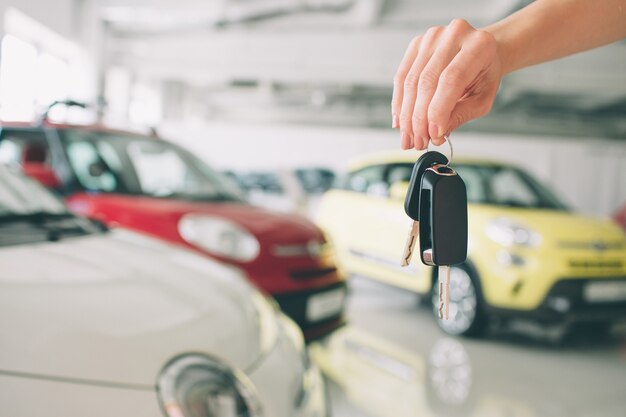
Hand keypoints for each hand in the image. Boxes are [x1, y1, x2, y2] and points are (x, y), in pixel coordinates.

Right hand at [392, 19, 502, 149]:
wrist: (479, 52)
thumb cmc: (484, 75)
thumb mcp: (482, 99)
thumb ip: (460, 115)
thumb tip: (436, 135)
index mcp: (478, 45)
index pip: (451, 80)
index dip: (438, 110)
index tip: (433, 135)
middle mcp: (454, 34)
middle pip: (427, 81)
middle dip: (419, 118)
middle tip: (418, 142)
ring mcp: (432, 37)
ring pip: (410, 82)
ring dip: (406, 115)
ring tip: (408, 137)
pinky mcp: (416, 44)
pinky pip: (401, 77)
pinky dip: (399, 103)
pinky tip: (400, 121)